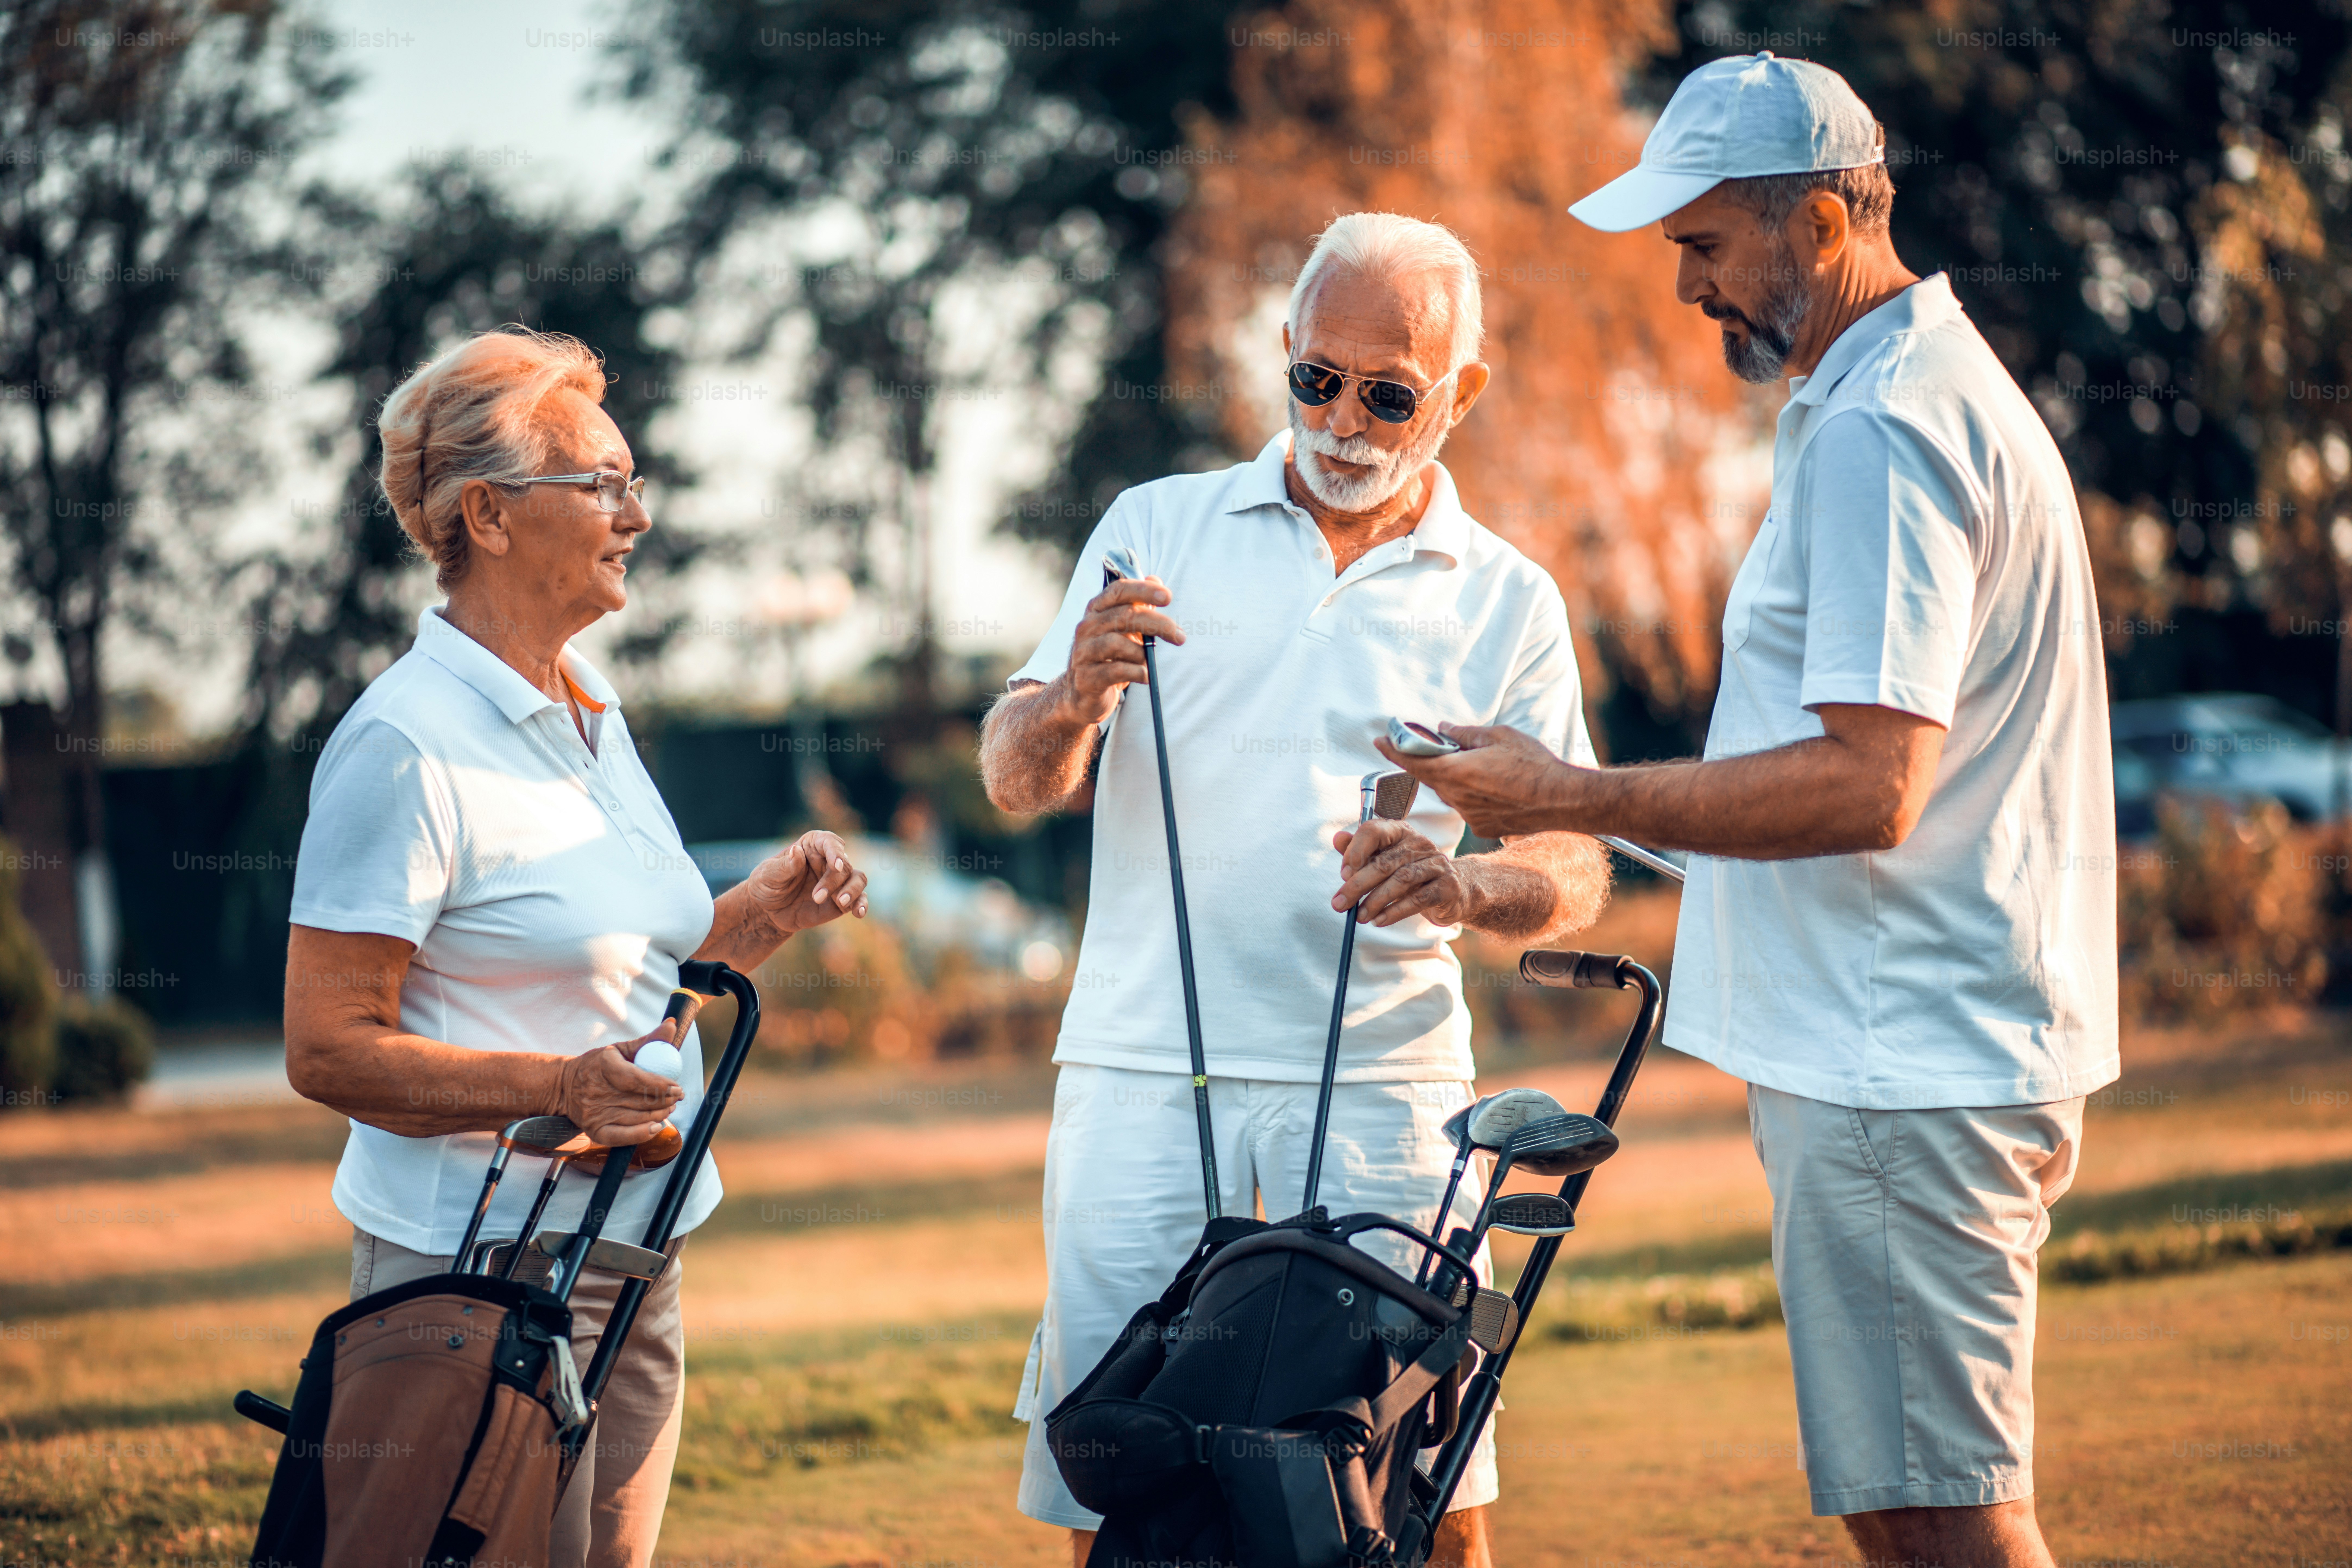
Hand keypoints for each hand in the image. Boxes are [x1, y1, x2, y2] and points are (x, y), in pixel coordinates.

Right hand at [555, 1017, 685, 1145]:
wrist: (564, 1086)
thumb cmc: (599, 1065)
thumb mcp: (620, 1049)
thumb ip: (648, 1041)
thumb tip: (672, 1025)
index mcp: (604, 1066)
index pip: (636, 1079)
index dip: (660, 1085)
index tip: (677, 1087)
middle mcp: (597, 1091)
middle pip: (639, 1100)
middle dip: (665, 1100)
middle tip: (677, 1097)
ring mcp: (594, 1114)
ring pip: (636, 1118)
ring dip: (659, 1114)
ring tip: (669, 1107)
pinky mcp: (594, 1130)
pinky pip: (621, 1137)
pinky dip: (641, 1134)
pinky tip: (655, 1127)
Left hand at [742, 830, 869, 934]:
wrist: (767, 911)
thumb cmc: (766, 885)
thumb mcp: (768, 874)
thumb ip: (784, 865)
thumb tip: (796, 851)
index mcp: (811, 846)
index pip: (829, 842)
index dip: (835, 852)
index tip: (835, 866)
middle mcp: (828, 861)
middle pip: (844, 865)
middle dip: (833, 881)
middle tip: (816, 896)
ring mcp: (837, 881)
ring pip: (858, 879)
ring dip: (852, 890)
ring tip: (840, 902)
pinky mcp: (841, 900)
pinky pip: (859, 899)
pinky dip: (862, 904)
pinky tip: (859, 913)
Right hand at [1058, 576, 1184, 726]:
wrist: (1081, 693)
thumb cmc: (1108, 656)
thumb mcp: (1122, 628)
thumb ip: (1138, 605)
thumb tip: (1155, 579)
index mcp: (1096, 610)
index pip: (1119, 590)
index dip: (1143, 590)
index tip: (1168, 597)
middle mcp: (1086, 627)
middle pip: (1125, 616)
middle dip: (1158, 624)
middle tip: (1179, 636)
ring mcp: (1083, 652)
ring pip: (1118, 643)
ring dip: (1142, 653)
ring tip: (1149, 662)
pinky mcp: (1086, 677)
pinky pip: (1116, 671)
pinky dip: (1136, 672)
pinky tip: (1145, 675)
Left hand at [1332, 819, 1472, 927]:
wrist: (1453, 890)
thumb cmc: (1411, 873)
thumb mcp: (1385, 860)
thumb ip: (1360, 850)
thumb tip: (1337, 838)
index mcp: (1401, 831)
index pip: (1374, 831)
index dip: (1356, 851)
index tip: (1343, 875)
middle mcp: (1420, 843)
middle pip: (1385, 862)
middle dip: (1358, 885)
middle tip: (1340, 904)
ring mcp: (1437, 863)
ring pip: (1401, 880)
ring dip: (1376, 901)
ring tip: (1360, 916)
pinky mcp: (1447, 886)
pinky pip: (1418, 899)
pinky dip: (1396, 911)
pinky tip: (1380, 920)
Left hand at [1375, 723, 1582, 838]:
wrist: (1562, 799)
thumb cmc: (1535, 764)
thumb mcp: (1500, 736)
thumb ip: (1466, 734)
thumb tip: (1443, 729)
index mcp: (1458, 772)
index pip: (1414, 761)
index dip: (1394, 751)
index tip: (1379, 741)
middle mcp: (1458, 797)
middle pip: (1431, 777)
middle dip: (1428, 761)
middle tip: (1429, 747)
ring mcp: (1469, 815)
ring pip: (1450, 792)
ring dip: (1453, 778)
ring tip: (1478, 766)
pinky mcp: (1481, 826)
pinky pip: (1466, 806)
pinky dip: (1470, 794)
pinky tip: (1492, 786)